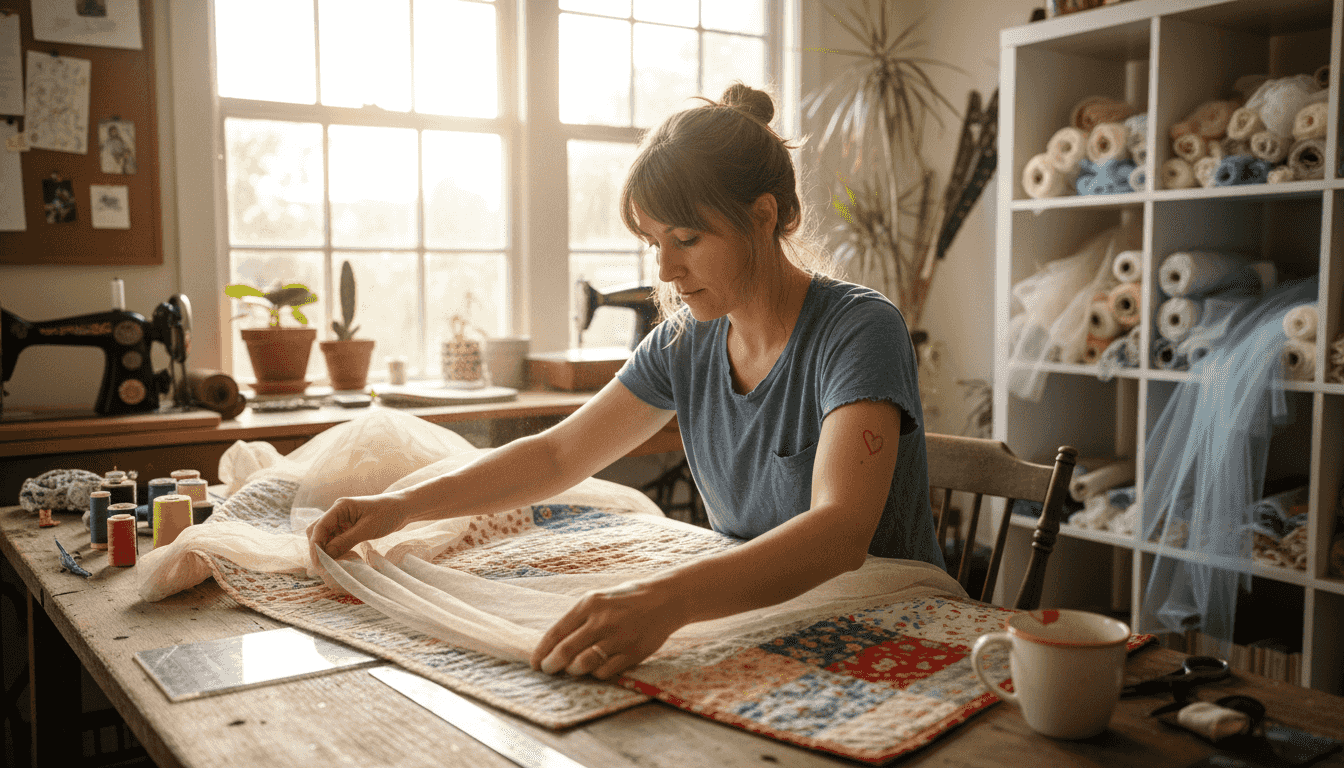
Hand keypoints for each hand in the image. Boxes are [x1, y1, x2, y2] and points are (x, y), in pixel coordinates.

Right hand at [307, 493, 409, 560]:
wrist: (404, 508)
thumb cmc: (388, 514)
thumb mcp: (367, 529)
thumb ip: (345, 541)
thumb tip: (326, 555)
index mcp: (340, 507)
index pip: (319, 527)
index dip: (315, 545)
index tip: (318, 563)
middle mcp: (338, 512)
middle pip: (317, 531)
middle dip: (317, 548)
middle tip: (322, 567)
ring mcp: (343, 520)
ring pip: (326, 536)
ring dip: (325, 550)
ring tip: (330, 565)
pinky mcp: (349, 527)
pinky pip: (336, 539)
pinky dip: (335, 549)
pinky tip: (339, 559)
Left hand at [531, 579, 686, 679]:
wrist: (664, 600)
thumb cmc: (624, 601)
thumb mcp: (598, 599)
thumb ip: (577, 620)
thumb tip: (552, 646)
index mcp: (589, 604)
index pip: (556, 632)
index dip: (542, 651)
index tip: (536, 663)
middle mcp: (602, 620)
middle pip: (566, 651)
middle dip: (552, 665)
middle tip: (549, 670)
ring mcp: (619, 638)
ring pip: (583, 664)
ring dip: (573, 670)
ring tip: (573, 669)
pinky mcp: (633, 653)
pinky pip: (605, 671)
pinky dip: (596, 673)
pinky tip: (596, 668)